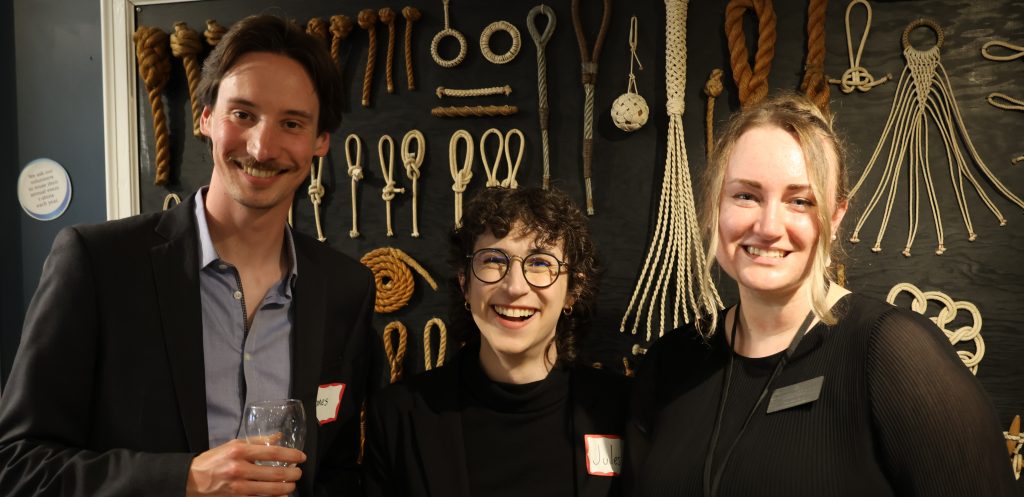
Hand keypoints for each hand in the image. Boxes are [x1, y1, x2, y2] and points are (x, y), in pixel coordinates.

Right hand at [186, 439, 306, 496]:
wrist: (190, 479)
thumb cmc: (213, 461)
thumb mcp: (232, 445)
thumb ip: (257, 441)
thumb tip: (279, 437)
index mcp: (239, 451)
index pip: (273, 452)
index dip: (291, 455)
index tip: (301, 457)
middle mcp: (239, 469)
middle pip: (276, 473)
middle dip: (293, 474)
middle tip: (298, 473)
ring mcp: (238, 487)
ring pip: (271, 490)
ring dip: (286, 488)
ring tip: (291, 485)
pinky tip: (281, 496)